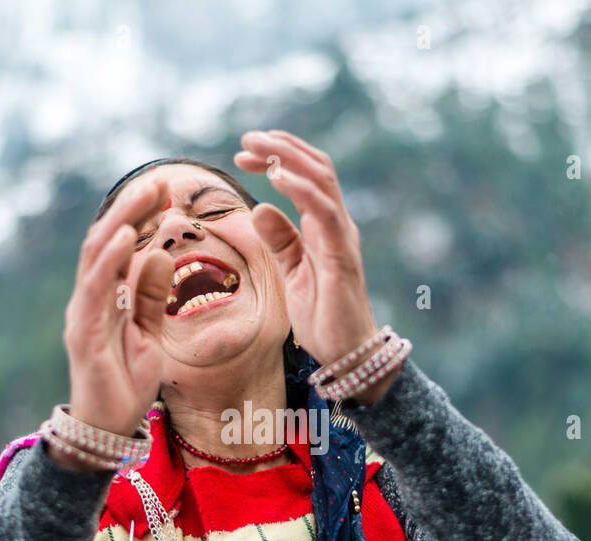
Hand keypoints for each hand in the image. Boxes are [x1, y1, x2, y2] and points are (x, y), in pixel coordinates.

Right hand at [62, 179, 173, 440]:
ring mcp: (83, 315)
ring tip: (144, 195)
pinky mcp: (83, 335)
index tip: (166, 192)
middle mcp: (89, 300)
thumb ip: (151, 297)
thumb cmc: (125, 383)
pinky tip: (125, 238)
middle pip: (105, 242)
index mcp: (104, 298)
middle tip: (158, 181)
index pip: (120, 248)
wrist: (107, 428)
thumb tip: (161, 254)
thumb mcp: (149, 334)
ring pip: (96, 258)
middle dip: (131, 209)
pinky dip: (109, 261)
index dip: (139, 217)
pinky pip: (95, 291)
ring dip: (120, 223)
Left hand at [234, 130, 398, 403]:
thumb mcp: (291, 272)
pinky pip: (325, 212)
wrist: (347, 353)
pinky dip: (302, 189)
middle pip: (315, 167)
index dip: (276, 157)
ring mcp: (342, 236)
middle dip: (280, 146)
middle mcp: (336, 224)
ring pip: (322, 179)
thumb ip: (279, 240)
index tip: (242, 154)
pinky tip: (278, 177)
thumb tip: (257, 207)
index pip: (304, 176)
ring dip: (288, 158)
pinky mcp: (341, 254)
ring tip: (258, 147)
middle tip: (246, 138)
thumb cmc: (322, 316)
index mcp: (323, 226)